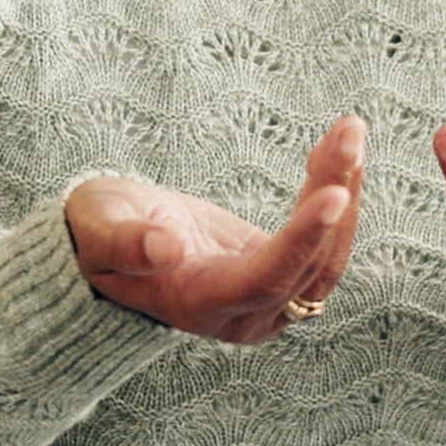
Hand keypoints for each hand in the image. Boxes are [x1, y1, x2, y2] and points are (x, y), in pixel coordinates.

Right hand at [66, 115, 364, 343]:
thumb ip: (125, 243)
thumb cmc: (96, 232)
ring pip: (326, 255)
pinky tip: (342, 152)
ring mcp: (267, 300)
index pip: (264, 281)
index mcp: (197, 306)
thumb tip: (165, 248)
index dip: (302, 240)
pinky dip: (338, 195)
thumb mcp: (97, 230)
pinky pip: (324, 242)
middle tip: (349, 131)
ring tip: (349, 130)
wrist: (110, 240)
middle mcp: (243, 315)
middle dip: (335, 194)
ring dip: (345, 190)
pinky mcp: (280, 272)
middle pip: (307, 265)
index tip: (336, 193)